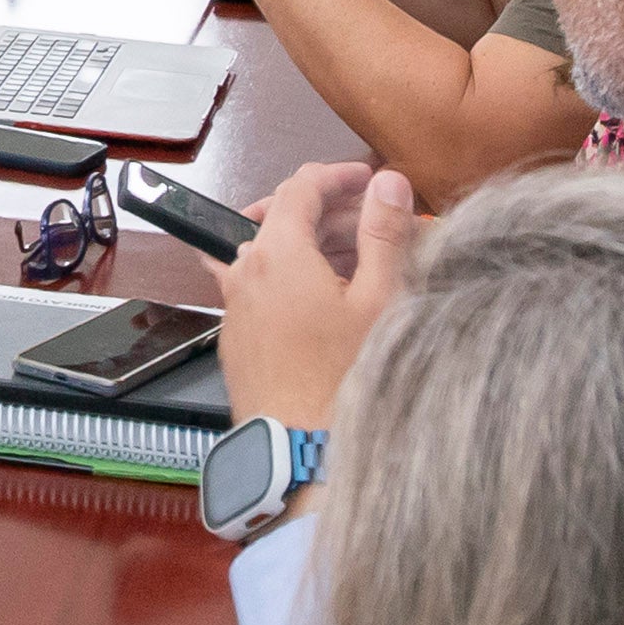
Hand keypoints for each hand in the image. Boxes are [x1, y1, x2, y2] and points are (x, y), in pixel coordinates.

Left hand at [219, 161, 417, 430]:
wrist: (298, 448)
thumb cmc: (342, 377)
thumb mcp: (378, 299)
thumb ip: (383, 232)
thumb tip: (388, 182)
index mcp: (276, 253)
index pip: (299, 187)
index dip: (337, 175)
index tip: (369, 178)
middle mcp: (244, 272)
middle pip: (280, 216)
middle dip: (329, 211)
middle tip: (375, 223)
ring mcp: (235, 306)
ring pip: (269, 252)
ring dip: (310, 244)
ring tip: (358, 261)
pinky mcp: (237, 336)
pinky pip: (260, 287)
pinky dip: (291, 276)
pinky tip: (326, 298)